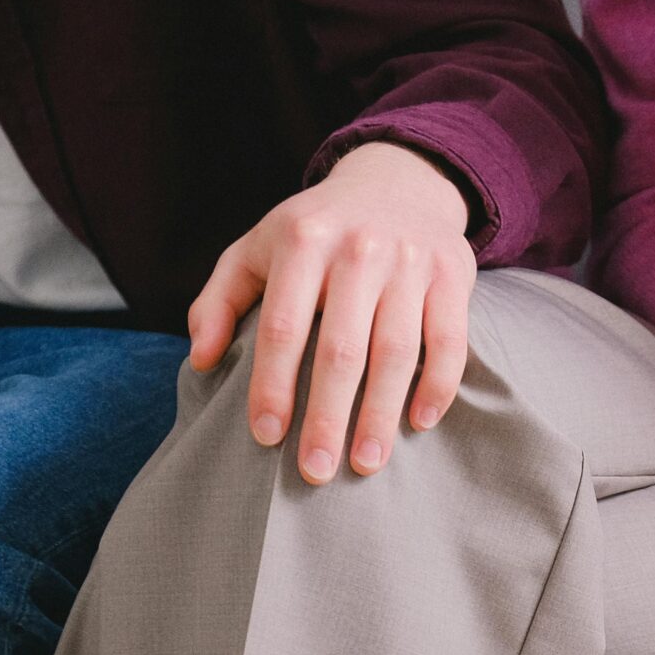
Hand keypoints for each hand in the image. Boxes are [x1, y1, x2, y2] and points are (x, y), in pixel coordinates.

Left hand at [188, 141, 476, 483]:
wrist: (396, 182)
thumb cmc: (314, 234)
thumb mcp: (255, 249)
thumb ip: (219, 301)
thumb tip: (201, 360)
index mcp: (302, 239)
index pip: (282, 327)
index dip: (272, 385)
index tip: (267, 437)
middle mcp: (358, 247)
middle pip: (341, 349)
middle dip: (328, 418)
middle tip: (316, 472)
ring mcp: (410, 260)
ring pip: (396, 352)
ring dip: (381, 415)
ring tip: (366, 464)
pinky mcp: (452, 274)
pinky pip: (449, 340)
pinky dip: (437, 385)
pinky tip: (420, 423)